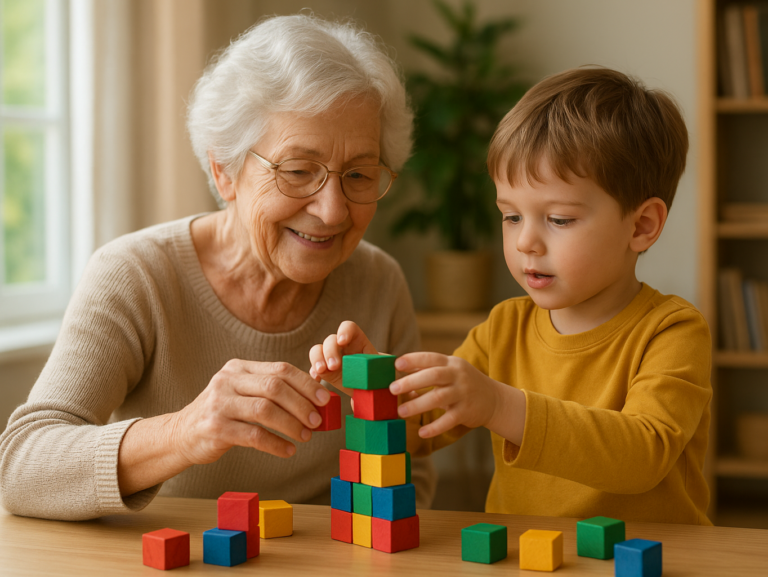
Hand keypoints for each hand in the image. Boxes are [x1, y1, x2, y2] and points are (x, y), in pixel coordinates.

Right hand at [171, 359, 331, 463]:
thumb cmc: (223, 413)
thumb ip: (271, 391)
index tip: (325, 399)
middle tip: (318, 421)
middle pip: (274, 387)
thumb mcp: (242, 393)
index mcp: (239, 367)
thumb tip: (316, 398)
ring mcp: (219, 403)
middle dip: (302, 404)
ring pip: (265, 410)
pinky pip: (253, 435)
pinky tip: (288, 450)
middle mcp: (227, 380)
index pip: (280, 369)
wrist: (181, 434)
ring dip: (291, 424)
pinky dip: (276, 444)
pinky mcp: (215, 428)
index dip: (306, 384)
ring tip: (306, 436)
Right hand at [308, 321, 377, 394]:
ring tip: (321, 371)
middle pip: (330, 340)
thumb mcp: (383, 372)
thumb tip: (380, 375)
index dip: (344, 331)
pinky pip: (313, 368)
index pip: (349, 328)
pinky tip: (316, 379)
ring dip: (317, 359)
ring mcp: (330, 358)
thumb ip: (381, 370)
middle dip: (330, 351)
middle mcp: (342, 347)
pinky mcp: (324, 371)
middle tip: (334, 365)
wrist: (372, 392)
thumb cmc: (380, 379)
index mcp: (358, 341)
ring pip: (317, 350)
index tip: (343, 341)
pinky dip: (313, 372)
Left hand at [391, 353, 525, 443]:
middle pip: (434, 375)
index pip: (431, 358)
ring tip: (401, 412)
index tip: (397, 364)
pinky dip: (435, 427)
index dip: (414, 360)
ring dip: (418, 405)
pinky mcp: (466, 412)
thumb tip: (400, 380)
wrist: (494, 400)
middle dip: (411, 381)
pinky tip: (422, 432)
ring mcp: (463, 394)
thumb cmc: (463, 384)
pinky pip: (449, 420)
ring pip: (439, 398)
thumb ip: (428, 374)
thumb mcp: (450, 372)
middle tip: (392, 388)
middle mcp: (458, 376)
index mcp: (451, 363)